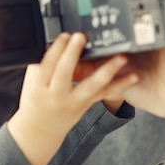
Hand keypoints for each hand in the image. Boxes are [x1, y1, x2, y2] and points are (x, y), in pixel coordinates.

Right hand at [8, 32, 135, 164]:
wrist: (40, 129)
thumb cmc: (35, 100)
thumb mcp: (31, 82)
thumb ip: (39, 63)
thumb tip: (49, 39)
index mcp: (39, 87)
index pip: (46, 66)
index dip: (55, 50)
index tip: (64, 35)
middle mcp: (56, 95)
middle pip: (64, 73)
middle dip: (72, 54)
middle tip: (81, 37)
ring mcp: (74, 101)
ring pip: (91, 85)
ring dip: (107, 70)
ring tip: (120, 57)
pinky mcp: (86, 104)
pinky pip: (104, 93)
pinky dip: (120, 84)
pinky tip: (134, 76)